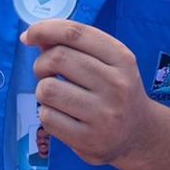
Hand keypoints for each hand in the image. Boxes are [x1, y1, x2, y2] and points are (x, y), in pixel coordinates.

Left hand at [21, 18, 152, 167]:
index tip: (28, 35)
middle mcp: (116, 85)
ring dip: (42, 90)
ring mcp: (104, 115)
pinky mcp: (89, 140)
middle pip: (58, 58)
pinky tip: (61, 115)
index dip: (45, 29)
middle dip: (41, 63)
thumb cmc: (116, 90)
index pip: (75, 33)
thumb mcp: (108, 62)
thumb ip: (76, 45)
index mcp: (122, 58)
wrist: (140, 134)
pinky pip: (47, 118)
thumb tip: (35, 36)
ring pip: (47, 89)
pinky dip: (46, 113)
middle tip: (45, 72)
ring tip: (55, 95)